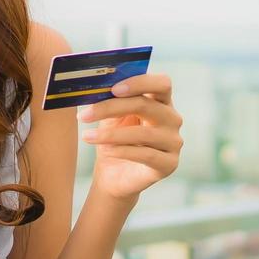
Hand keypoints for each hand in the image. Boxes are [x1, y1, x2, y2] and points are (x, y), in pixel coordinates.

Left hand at [76, 73, 181, 202]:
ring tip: (88, 136)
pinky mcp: (169, 164)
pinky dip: (122, 151)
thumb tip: (97, 86)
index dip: (139, 83)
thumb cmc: (114, 140)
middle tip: (85, 115)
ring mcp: (173, 142)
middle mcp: (172, 119)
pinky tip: (106, 151)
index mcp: (160, 101)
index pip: (161, 83)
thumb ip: (111, 100)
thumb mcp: (111, 117)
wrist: (114, 176)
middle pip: (147, 105)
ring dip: (110, 134)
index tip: (113, 89)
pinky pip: (147, 154)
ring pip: (143, 133)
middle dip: (112, 108)